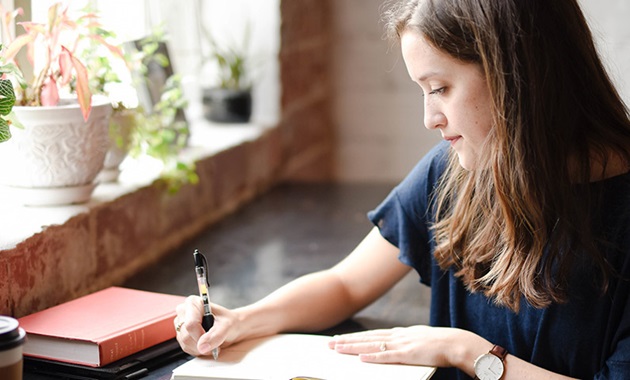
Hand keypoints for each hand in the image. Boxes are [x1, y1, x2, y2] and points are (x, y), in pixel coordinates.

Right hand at [174, 295, 236, 356]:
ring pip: (185, 343)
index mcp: (193, 303)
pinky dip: (198, 350)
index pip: (191, 324)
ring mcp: (180, 323)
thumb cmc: (229, 322)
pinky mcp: (181, 334)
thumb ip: (216, 335)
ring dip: (200, 348)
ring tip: (212, 342)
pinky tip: (206, 344)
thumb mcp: (227, 326)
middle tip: (215, 342)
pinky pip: (186, 348)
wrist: (231, 327)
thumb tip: (202, 346)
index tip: (212, 341)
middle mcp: (184, 311)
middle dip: (202, 343)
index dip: (201, 336)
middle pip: (186, 335)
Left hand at [328, 325, 475, 368]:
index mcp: (401, 333)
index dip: (356, 337)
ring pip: (372, 345)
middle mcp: (398, 336)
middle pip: (367, 338)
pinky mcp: (408, 354)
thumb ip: (406, 343)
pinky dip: (373, 356)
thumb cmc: (441, 345)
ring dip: (353, 347)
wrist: (456, 343)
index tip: (341, 339)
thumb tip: (395, 346)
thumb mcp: (420, 340)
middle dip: (348, 341)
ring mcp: (402, 344)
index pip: (373, 334)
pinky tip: (361, 357)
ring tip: (337, 348)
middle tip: (330, 344)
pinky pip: (387, 356)